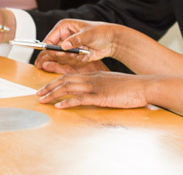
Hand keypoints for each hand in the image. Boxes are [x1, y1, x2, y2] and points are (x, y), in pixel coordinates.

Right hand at [34, 19, 120, 70]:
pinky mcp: (73, 55)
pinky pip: (70, 62)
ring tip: (84, 50)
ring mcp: (68, 47)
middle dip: (65, 55)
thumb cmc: (101, 32)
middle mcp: (63, 37)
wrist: (111, 41)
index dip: (51, 49)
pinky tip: (86, 53)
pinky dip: (78, 60)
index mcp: (63, 27)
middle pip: (53, 52)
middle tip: (76, 52)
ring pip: (62, 58)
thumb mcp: (88, 34)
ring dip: (73, 57)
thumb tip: (64, 46)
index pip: (49, 40)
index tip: (59, 53)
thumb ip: (75, 40)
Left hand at [37, 71, 151, 108]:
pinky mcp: (100, 96)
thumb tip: (96, 91)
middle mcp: (93, 78)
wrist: (144, 86)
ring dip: (53, 94)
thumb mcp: (114, 83)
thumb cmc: (132, 86)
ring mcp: (96, 87)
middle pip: (65, 80)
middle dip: (49, 87)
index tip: (47, 86)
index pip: (71, 75)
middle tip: (38, 93)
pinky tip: (59, 106)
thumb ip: (103, 85)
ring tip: (42, 100)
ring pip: (68, 88)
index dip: (57, 80)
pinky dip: (67, 102)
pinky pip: (80, 99)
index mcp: (95, 74)